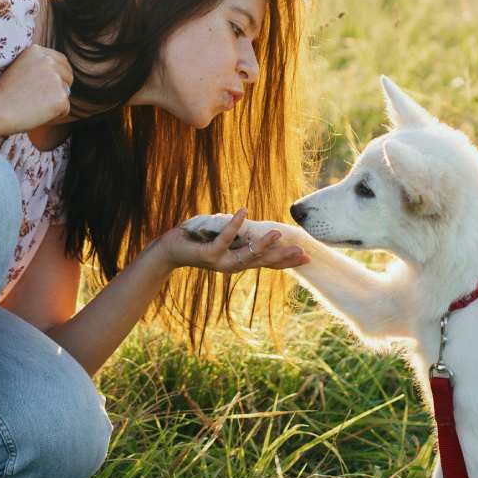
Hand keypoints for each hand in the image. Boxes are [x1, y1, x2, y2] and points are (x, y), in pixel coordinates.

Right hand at [0, 44, 72, 134]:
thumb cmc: (0, 94)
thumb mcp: (18, 68)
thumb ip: (36, 67)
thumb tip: (57, 76)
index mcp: (36, 51)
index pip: (61, 61)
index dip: (58, 75)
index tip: (49, 87)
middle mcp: (48, 61)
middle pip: (68, 76)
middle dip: (60, 88)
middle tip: (40, 100)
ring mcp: (56, 78)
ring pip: (66, 93)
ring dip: (54, 102)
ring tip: (32, 106)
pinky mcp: (60, 97)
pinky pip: (65, 109)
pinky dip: (54, 116)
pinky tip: (35, 114)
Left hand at [159, 209, 311, 273]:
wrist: (170, 251)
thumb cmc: (197, 242)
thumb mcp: (223, 241)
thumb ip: (240, 239)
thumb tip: (257, 228)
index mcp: (238, 262)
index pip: (266, 263)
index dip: (286, 261)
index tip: (307, 257)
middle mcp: (232, 265)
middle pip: (262, 261)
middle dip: (282, 257)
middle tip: (303, 252)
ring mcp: (220, 261)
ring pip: (246, 254)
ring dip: (262, 244)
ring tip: (278, 233)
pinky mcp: (208, 254)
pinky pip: (224, 238)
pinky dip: (234, 224)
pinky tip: (244, 211)